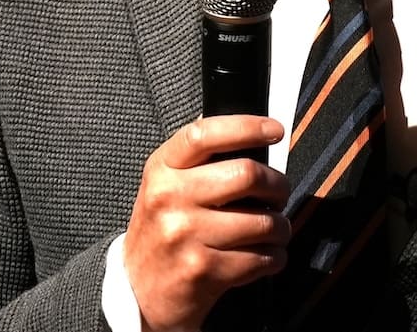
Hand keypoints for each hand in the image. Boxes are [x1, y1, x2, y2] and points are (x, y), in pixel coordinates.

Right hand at [124, 115, 290, 331]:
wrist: (136, 290)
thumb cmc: (162, 230)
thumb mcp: (166, 185)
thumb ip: (200, 160)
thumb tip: (251, 137)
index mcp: (162, 169)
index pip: (206, 133)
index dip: (247, 126)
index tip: (275, 130)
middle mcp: (169, 198)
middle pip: (246, 174)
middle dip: (277, 185)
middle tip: (279, 194)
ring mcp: (185, 235)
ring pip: (262, 221)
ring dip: (280, 227)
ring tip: (275, 229)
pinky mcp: (202, 270)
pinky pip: (260, 258)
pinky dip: (274, 257)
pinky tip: (267, 255)